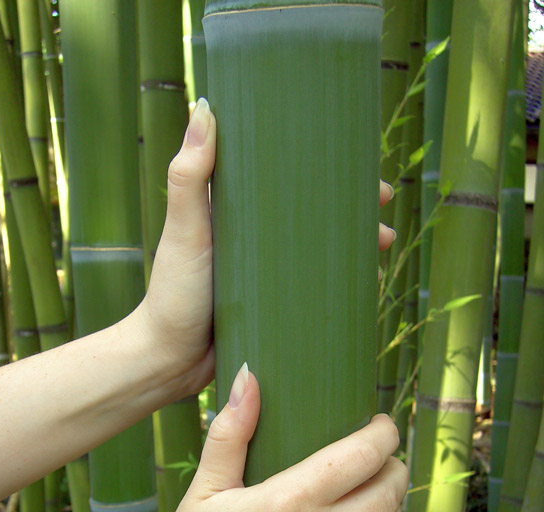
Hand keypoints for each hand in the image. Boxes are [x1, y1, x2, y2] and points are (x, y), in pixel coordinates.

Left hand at [133, 99, 395, 400]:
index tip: (362, 171)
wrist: (170, 361)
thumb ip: (189, 177)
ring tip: (383, 248)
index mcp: (236, 213)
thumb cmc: (173, 294)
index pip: (288, 181)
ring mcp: (266, 274)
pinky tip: (364, 286)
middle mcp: (254, 240)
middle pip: (313, 215)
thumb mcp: (184, 232)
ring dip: (354, 247)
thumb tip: (204, 108)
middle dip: (353, 212)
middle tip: (384, 214)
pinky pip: (313, 289)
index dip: (327, 173)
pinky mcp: (273, 305)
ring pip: (319, 253)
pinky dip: (339, 284)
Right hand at [146, 366, 407, 511]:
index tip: (380, 426)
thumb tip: (249, 375)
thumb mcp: (204, 489)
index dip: (384, 433)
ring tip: (374, 494)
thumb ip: (231, 431)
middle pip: (390, 489)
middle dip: (393, 465)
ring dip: (392, 505)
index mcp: (288, 501)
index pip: (364, 454)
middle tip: (379, 459)